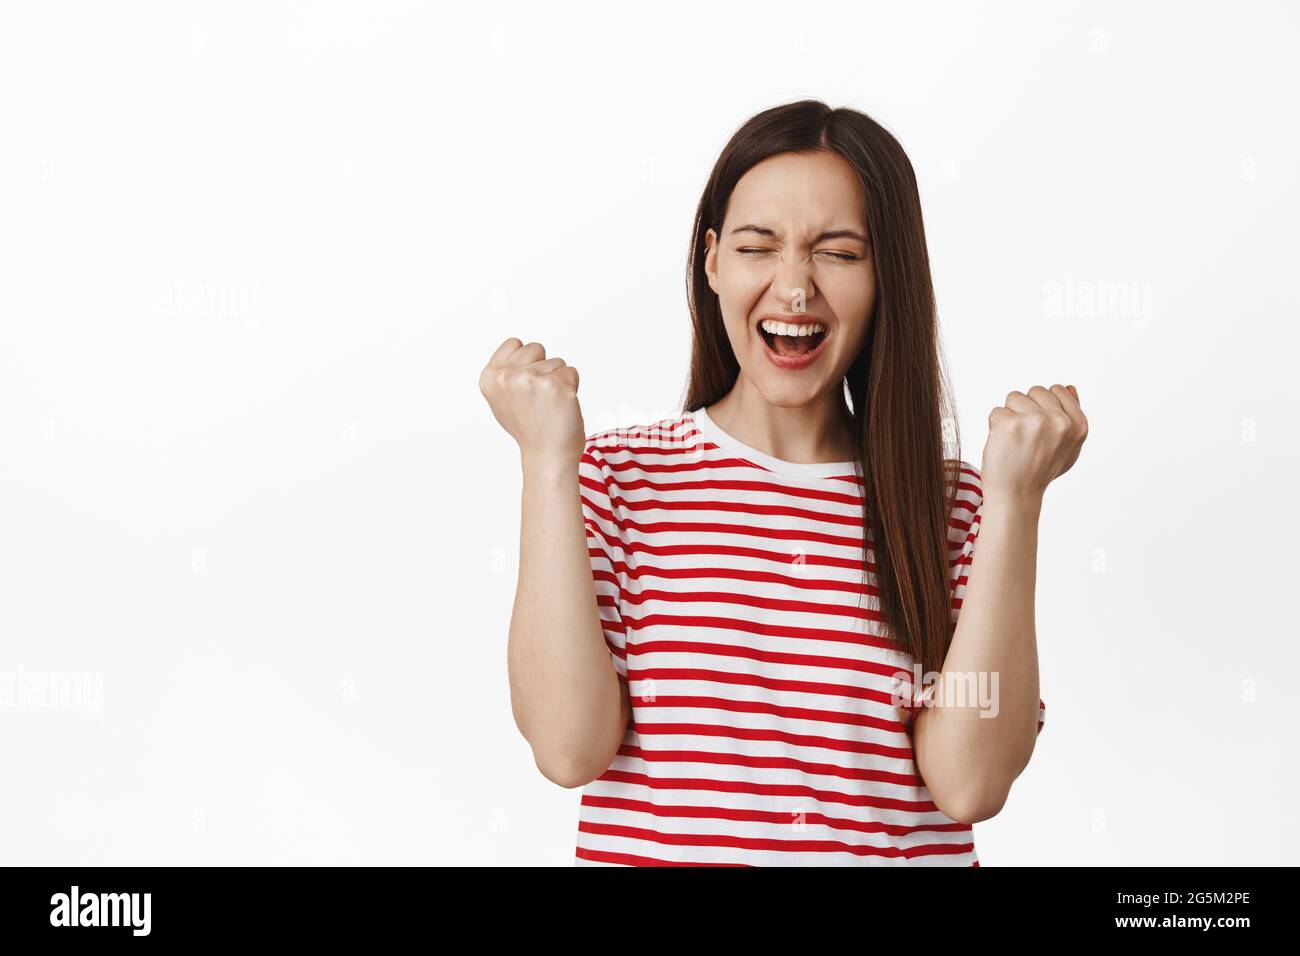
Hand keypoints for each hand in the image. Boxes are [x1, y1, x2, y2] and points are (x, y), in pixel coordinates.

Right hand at [479, 337, 585, 467]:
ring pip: (556, 361)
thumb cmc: (529, 428)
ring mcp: (529, 379)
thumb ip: (506, 372)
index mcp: (489, 377)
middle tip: (539, 397)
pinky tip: (561, 407)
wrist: (547, 456)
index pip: (514, 343)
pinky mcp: (555, 384)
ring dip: (558, 380)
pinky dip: (572, 387)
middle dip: (543, 368)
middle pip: (536, 348)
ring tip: (549, 405)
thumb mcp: (503, 398)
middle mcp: (506, 376)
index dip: (526, 362)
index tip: (526, 387)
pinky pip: (571, 372)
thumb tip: (518, 347)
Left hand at [981, 384, 1087, 500]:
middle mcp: (1060, 422)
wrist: (1016, 495)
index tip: (1040, 430)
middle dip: (1026, 409)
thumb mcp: (1068, 447)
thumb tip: (1070, 387)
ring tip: (1015, 440)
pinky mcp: (1010, 424)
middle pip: (1035, 391)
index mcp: (1078, 425)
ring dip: (1010, 416)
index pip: (1058, 390)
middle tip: (1026, 437)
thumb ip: (1072, 417)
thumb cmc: (1040, 470)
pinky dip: (995, 427)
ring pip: (1014, 397)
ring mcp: (1035, 421)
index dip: (1043, 407)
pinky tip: (1003, 445)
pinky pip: (997, 411)